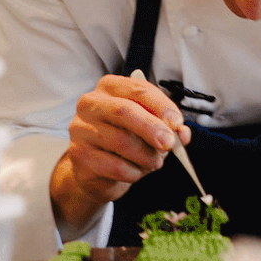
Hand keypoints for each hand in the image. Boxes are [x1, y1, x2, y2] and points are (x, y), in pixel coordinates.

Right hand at [51, 72, 190, 231]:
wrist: (97, 169)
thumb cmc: (125, 140)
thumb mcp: (150, 129)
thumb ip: (167, 127)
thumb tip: (182, 133)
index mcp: (110, 87)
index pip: (138, 89)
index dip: (161, 105)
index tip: (177, 122)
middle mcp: (90, 103)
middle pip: (124, 111)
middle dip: (152, 128)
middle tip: (169, 144)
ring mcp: (81, 129)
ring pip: (121, 141)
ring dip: (146, 156)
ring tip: (153, 162)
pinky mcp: (78, 155)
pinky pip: (114, 166)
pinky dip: (133, 172)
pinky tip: (135, 172)